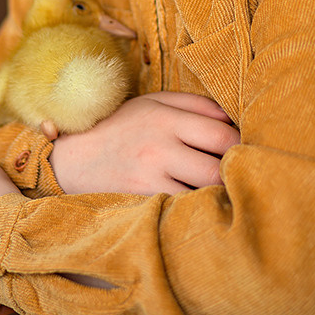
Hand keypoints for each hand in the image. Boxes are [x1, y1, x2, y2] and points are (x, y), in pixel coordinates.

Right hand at [50, 92, 239, 195]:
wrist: (69, 159)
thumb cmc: (119, 127)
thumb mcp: (152, 102)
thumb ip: (194, 104)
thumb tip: (233, 117)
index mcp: (166, 117)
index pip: (222, 134)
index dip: (241, 146)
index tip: (245, 152)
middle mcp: (159, 147)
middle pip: (217, 168)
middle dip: (234, 175)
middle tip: (239, 178)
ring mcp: (149, 177)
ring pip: (201, 194)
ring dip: (215, 196)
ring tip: (220, 195)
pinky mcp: (139, 202)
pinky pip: (179, 210)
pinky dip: (192, 211)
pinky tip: (195, 209)